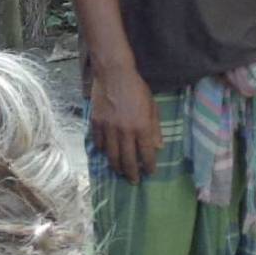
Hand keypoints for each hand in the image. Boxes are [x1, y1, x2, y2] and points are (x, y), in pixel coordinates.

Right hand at [89, 64, 160, 183]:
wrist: (114, 73)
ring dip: (117, 166)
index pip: (146, 154)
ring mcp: (109, 128)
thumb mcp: (152, 106)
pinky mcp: (96, 123)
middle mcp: (125, 131)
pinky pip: (99, 143)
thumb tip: (159, 147)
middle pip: (128, 159)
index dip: (149, 166)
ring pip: (112, 155)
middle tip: (133, 181)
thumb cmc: (137, 88)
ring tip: (120, 171)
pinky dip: (104, 150)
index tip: (150, 172)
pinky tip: (107, 153)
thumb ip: (155, 128)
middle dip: (132, 173)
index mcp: (142, 127)